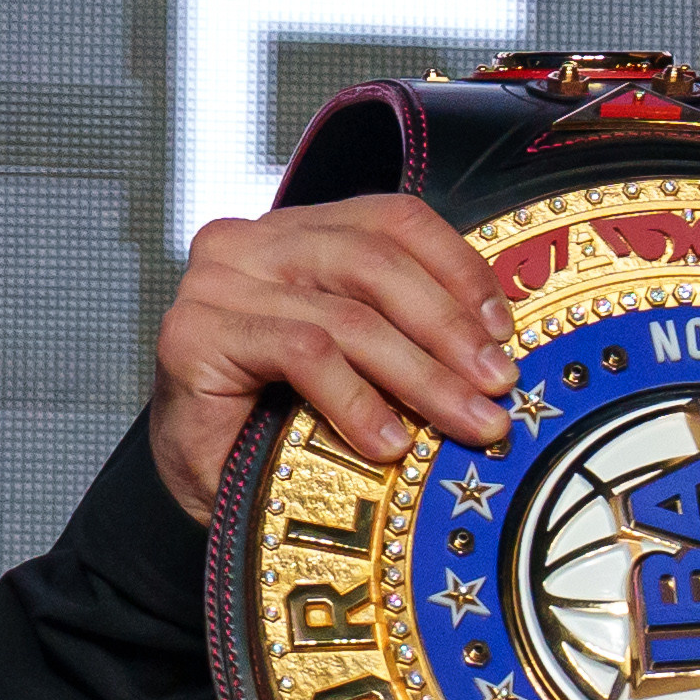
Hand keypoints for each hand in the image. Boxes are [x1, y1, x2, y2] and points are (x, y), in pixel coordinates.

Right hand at [151, 193, 519, 522]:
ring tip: (466, 423)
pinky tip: (390, 442)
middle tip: (499, 387)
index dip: (458, 268)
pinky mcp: (195, 334)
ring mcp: (217, 283)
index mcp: (295, 232)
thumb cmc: (274, 423)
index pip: (392, 220)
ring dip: (420, 375)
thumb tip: (497, 347)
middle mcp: (250, 240)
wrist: (195, 479)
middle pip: (375, 263)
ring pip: (347, 316)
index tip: (504, 331)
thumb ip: (402, 331)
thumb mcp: (354, 362)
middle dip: (449, 330)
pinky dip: (356, 400)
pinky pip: (302, 354)